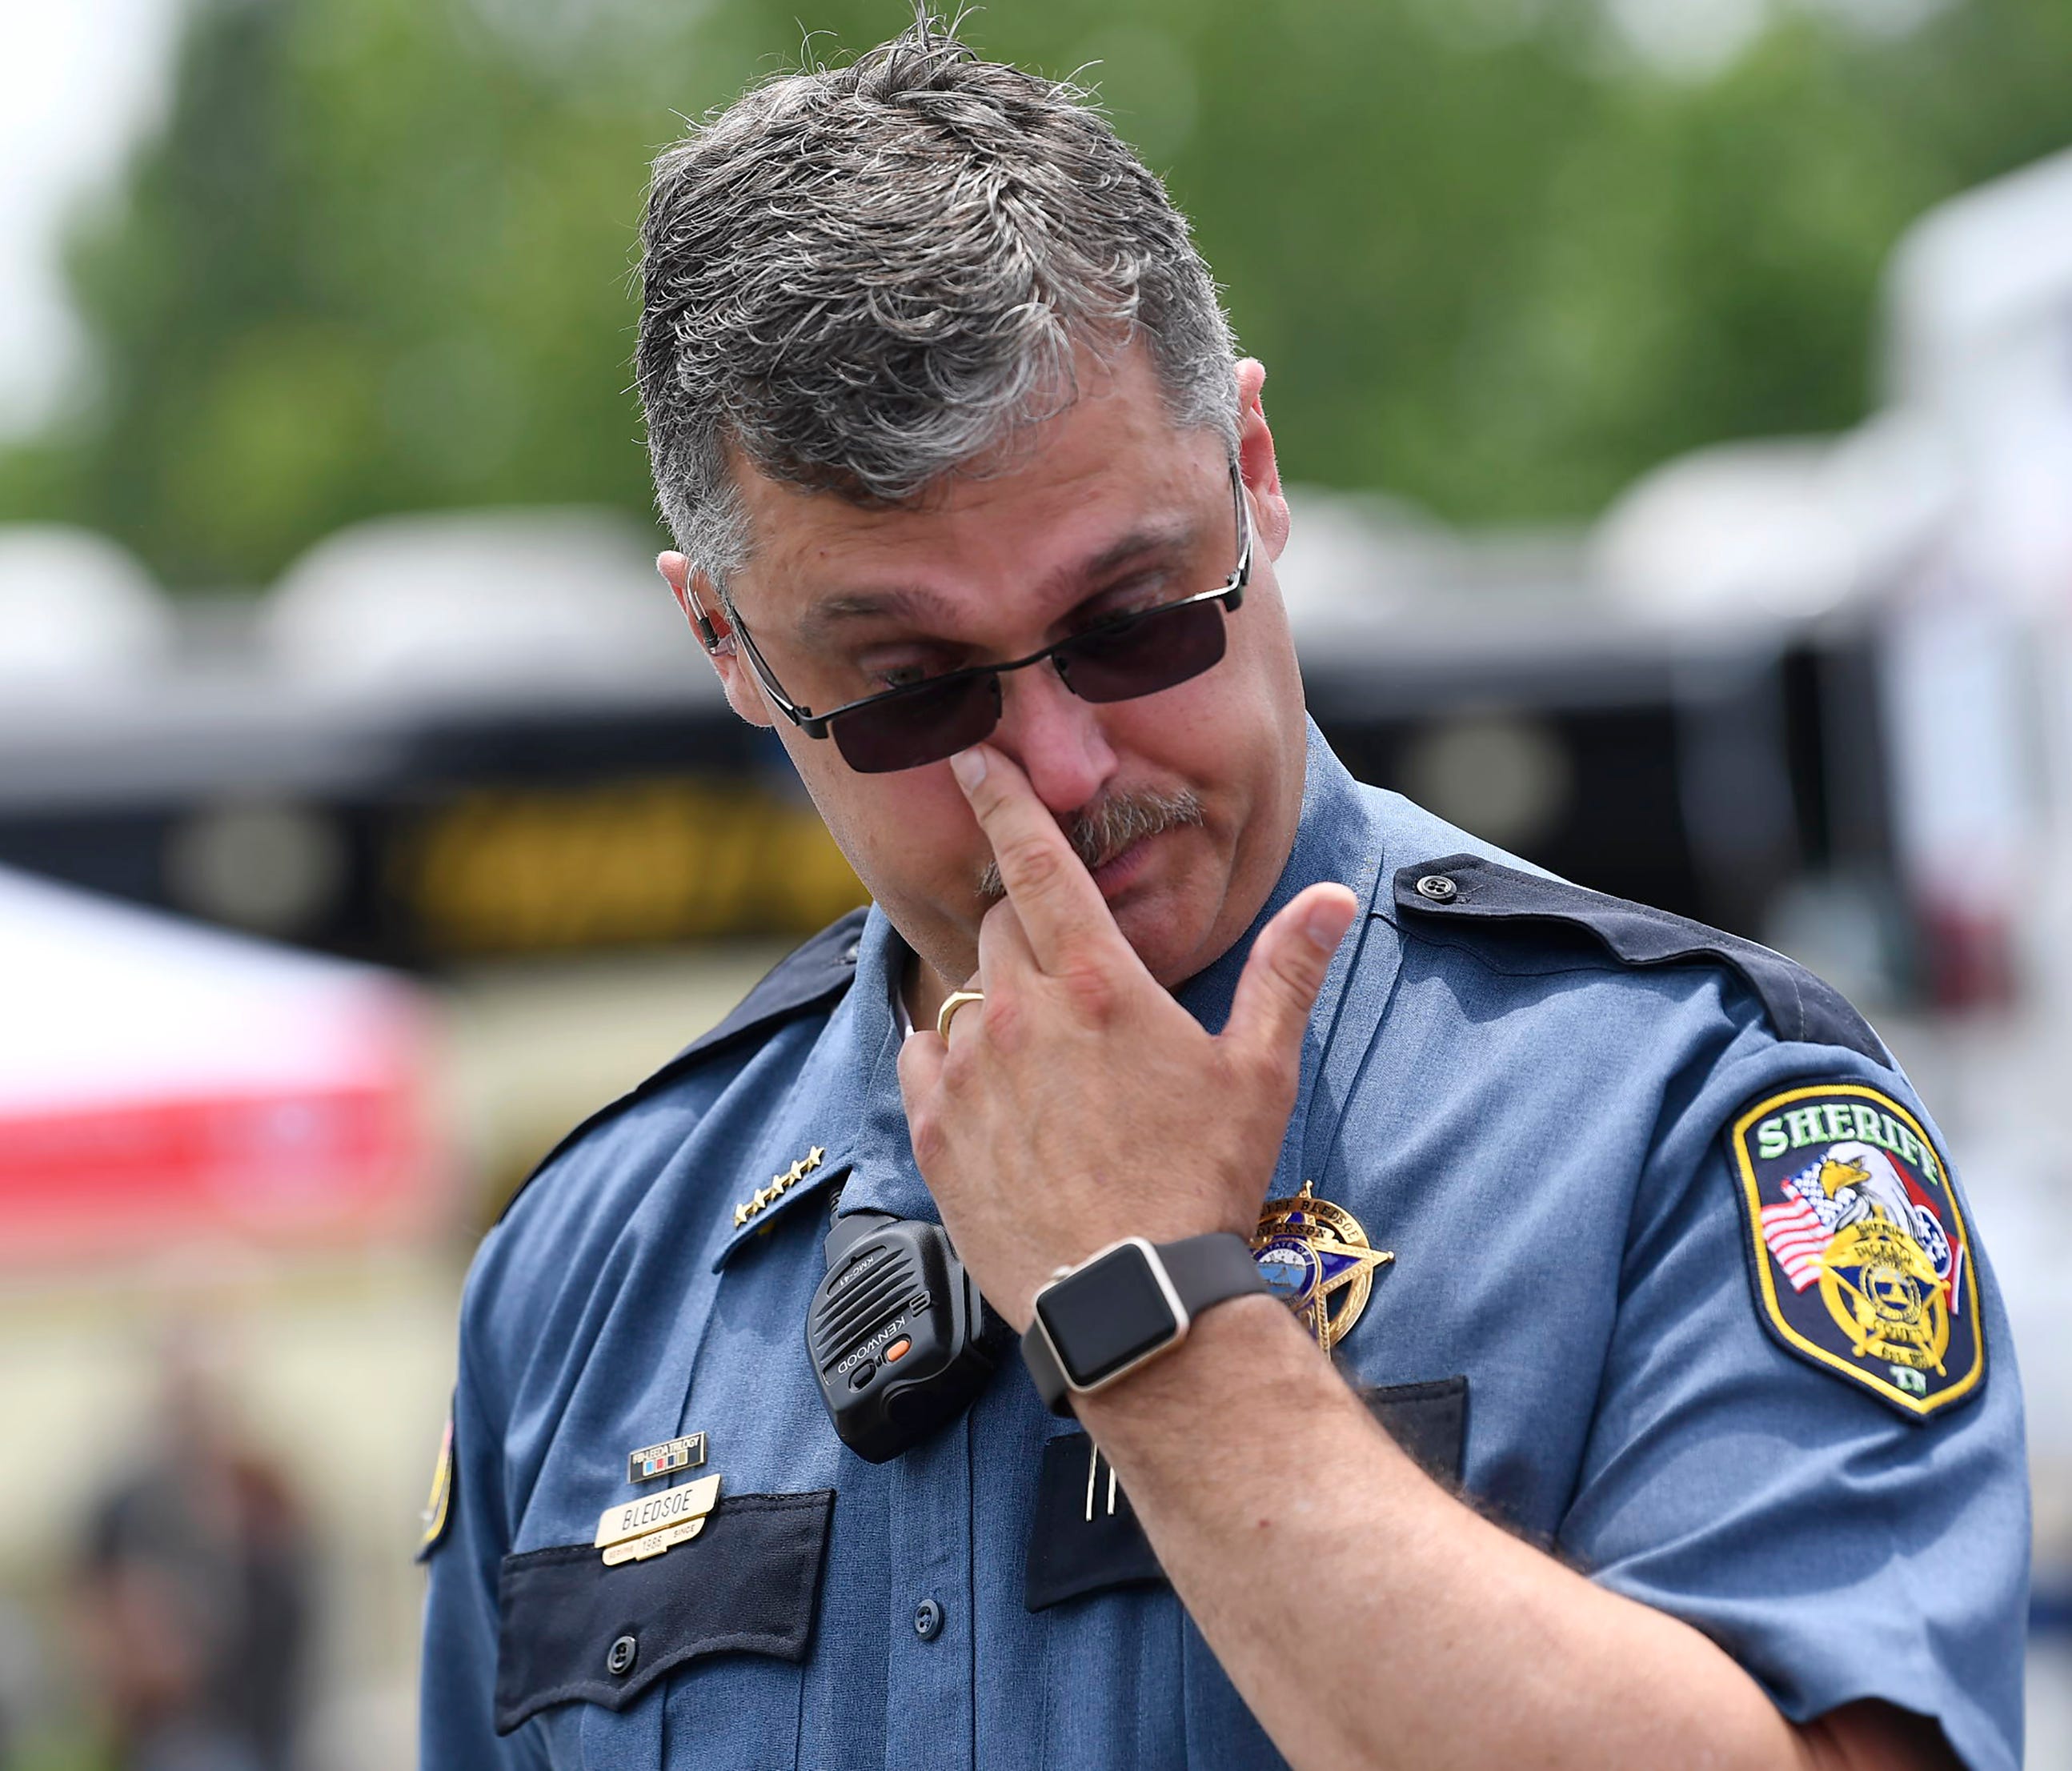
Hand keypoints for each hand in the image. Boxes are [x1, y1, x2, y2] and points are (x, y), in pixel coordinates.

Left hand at [896, 744, 1358, 1327]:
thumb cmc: (1201, 1181)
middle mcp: (1018, 1009)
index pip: (1036, 859)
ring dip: (996, 1000)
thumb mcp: (1258, 1071)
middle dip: (1029, 927)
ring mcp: (967, 1069)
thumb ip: (1285, 972)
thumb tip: (1332, 899)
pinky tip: (992, 1091)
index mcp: (1097, 981)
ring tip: (1043, 1055)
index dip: (1002, 798)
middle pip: (1001, 925)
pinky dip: (951, 1057)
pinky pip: (922, 1055)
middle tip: (1069, 974)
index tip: (971, 755)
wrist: (1132, 1298)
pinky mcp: (933, 1127)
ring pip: (962, 990)